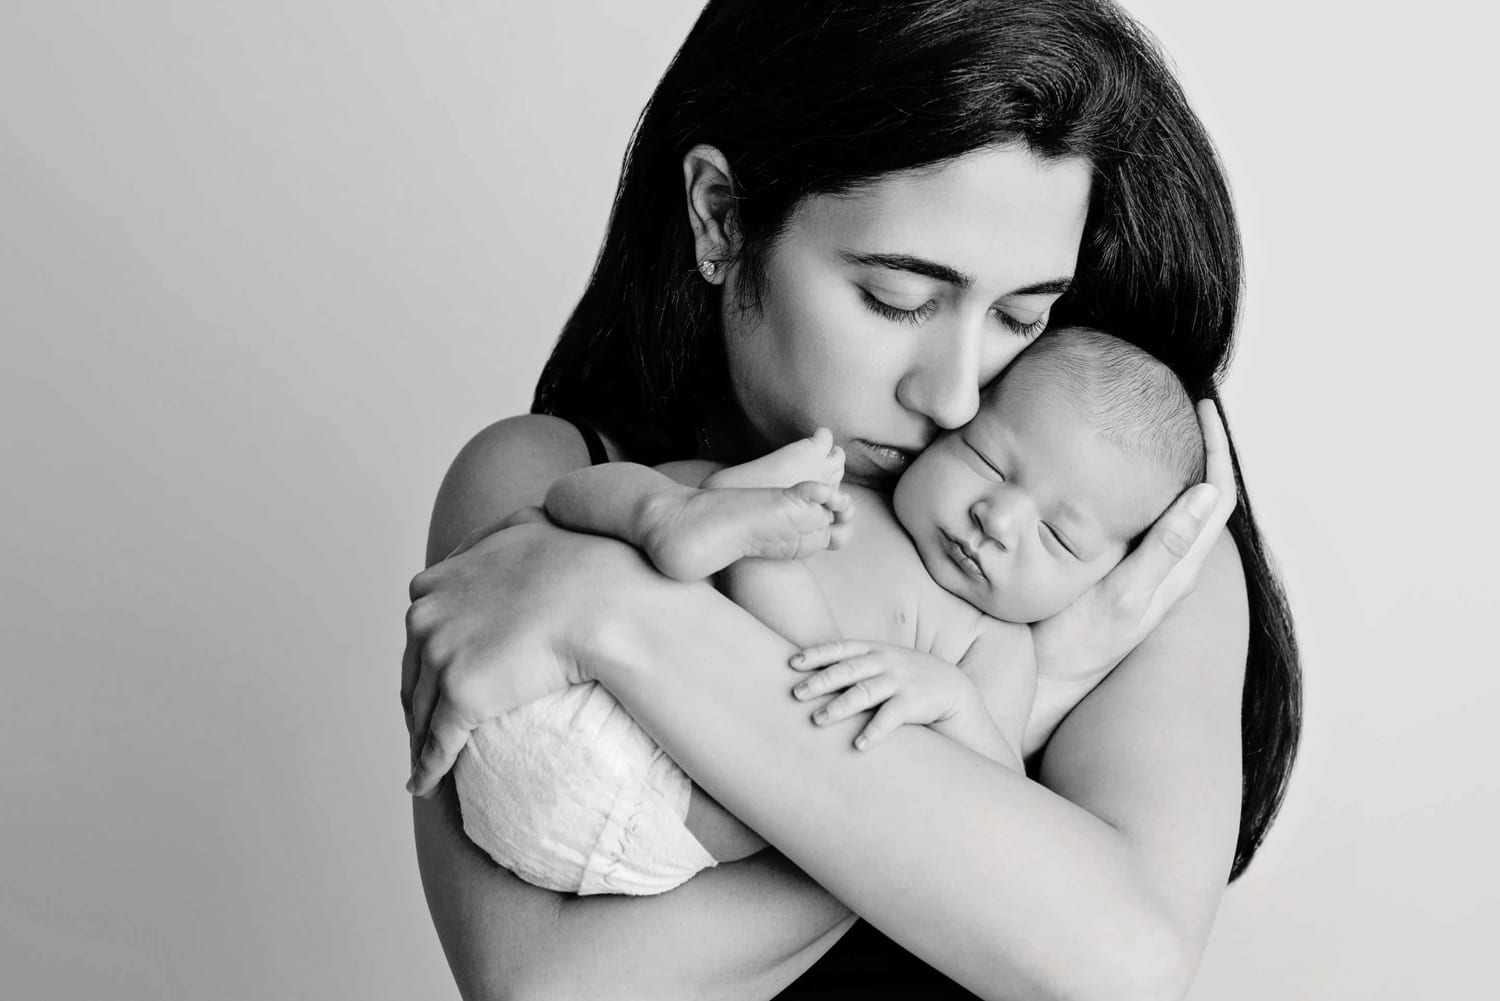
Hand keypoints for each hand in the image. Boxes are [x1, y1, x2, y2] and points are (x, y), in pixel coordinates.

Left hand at [401, 518, 630, 796]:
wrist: (601, 597)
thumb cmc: (579, 561)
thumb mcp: (527, 526)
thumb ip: (500, 532)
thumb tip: (506, 531)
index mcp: (435, 581)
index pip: (418, 630)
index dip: (425, 658)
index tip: (434, 678)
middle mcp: (426, 615)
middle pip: (411, 672)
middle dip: (415, 702)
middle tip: (423, 730)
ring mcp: (441, 655)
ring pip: (420, 711)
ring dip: (418, 741)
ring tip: (423, 763)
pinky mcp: (461, 694)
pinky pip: (438, 742)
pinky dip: (427, 768)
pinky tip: (424, 784)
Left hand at [789, 640, 995, 752]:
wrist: (951, 688)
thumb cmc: (905, 677)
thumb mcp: (883, 661)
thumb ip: (854, 663)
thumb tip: (811, 673)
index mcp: (873, 649)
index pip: (840, 648)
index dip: (816, 654)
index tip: (792, 663)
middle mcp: (885, 661)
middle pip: (847, 670)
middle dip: (820, 681)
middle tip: (796, 695)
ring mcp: (900, 680)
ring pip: (864, 692)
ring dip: (839, 707)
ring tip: (818, 720)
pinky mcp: (914, 702)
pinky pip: (890, 717)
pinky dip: (874, 731)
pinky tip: (858, 745)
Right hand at [1030, 399, 1236, 677]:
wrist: (1042, 686)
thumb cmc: (1073, 644)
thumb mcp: (1122, 594)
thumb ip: (1165, 548)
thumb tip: (1208, 494)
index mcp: (1179, 568)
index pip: (1217, 495)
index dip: (1217, 446)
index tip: (1200, 405)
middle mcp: (1172, 569)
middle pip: (1205, 496)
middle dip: (1201, 447)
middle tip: (1180, 404)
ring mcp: (1149, 574)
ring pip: (1179, 508)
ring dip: (1177, 465)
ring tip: (1158, 427)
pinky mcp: (1125, 577)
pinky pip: (1153, 522)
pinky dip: (1151, 488)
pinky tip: (1123, 477)